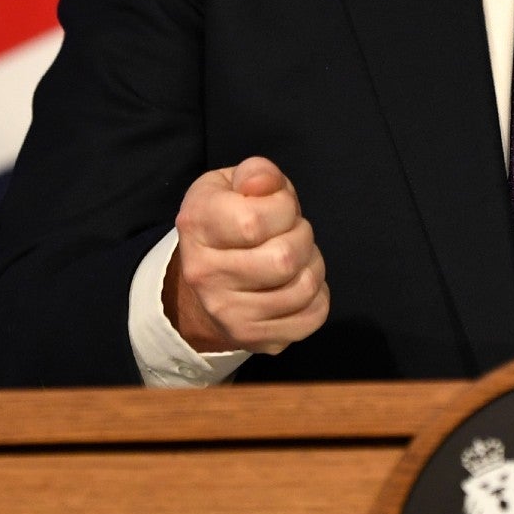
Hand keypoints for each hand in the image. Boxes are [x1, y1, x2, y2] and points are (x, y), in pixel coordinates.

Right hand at [164, 156, 328, 354]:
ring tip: (296, 257)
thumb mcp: (234, 183)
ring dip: (312, 266)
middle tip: (291, 234)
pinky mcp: (253, 339)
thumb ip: (257, 173)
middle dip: (302, 237)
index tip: (278, 207)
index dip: (283, 208)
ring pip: (303, 289)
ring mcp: (227, 313)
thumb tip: (264, 185)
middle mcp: (204, 274)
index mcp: (196, 225)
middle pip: (284, 260)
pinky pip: (312, 317)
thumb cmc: (230, 219)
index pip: (254, 221)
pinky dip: (318, 296)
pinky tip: (297, 283)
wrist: (207, 278)